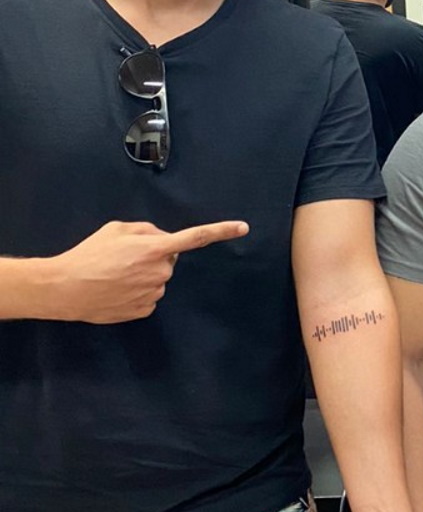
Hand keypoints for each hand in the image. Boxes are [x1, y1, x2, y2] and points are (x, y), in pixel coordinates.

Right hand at [48, 220, 248, 323]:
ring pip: (158, 279)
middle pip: (169, 259)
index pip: (195, 238)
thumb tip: (163, 239)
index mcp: (155, 248)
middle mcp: (160, 271)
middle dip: (154, 256)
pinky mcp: (144, 310)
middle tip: (125, 258)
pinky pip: (149, 296)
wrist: (64, 288)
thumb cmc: (89, 254)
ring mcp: (153, 293)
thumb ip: (146, 230)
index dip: (221, 231)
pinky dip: (137, 292)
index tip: (243, 227)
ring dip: (144, 275)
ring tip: (115, 275)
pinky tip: (116, 290)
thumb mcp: (117, 230)